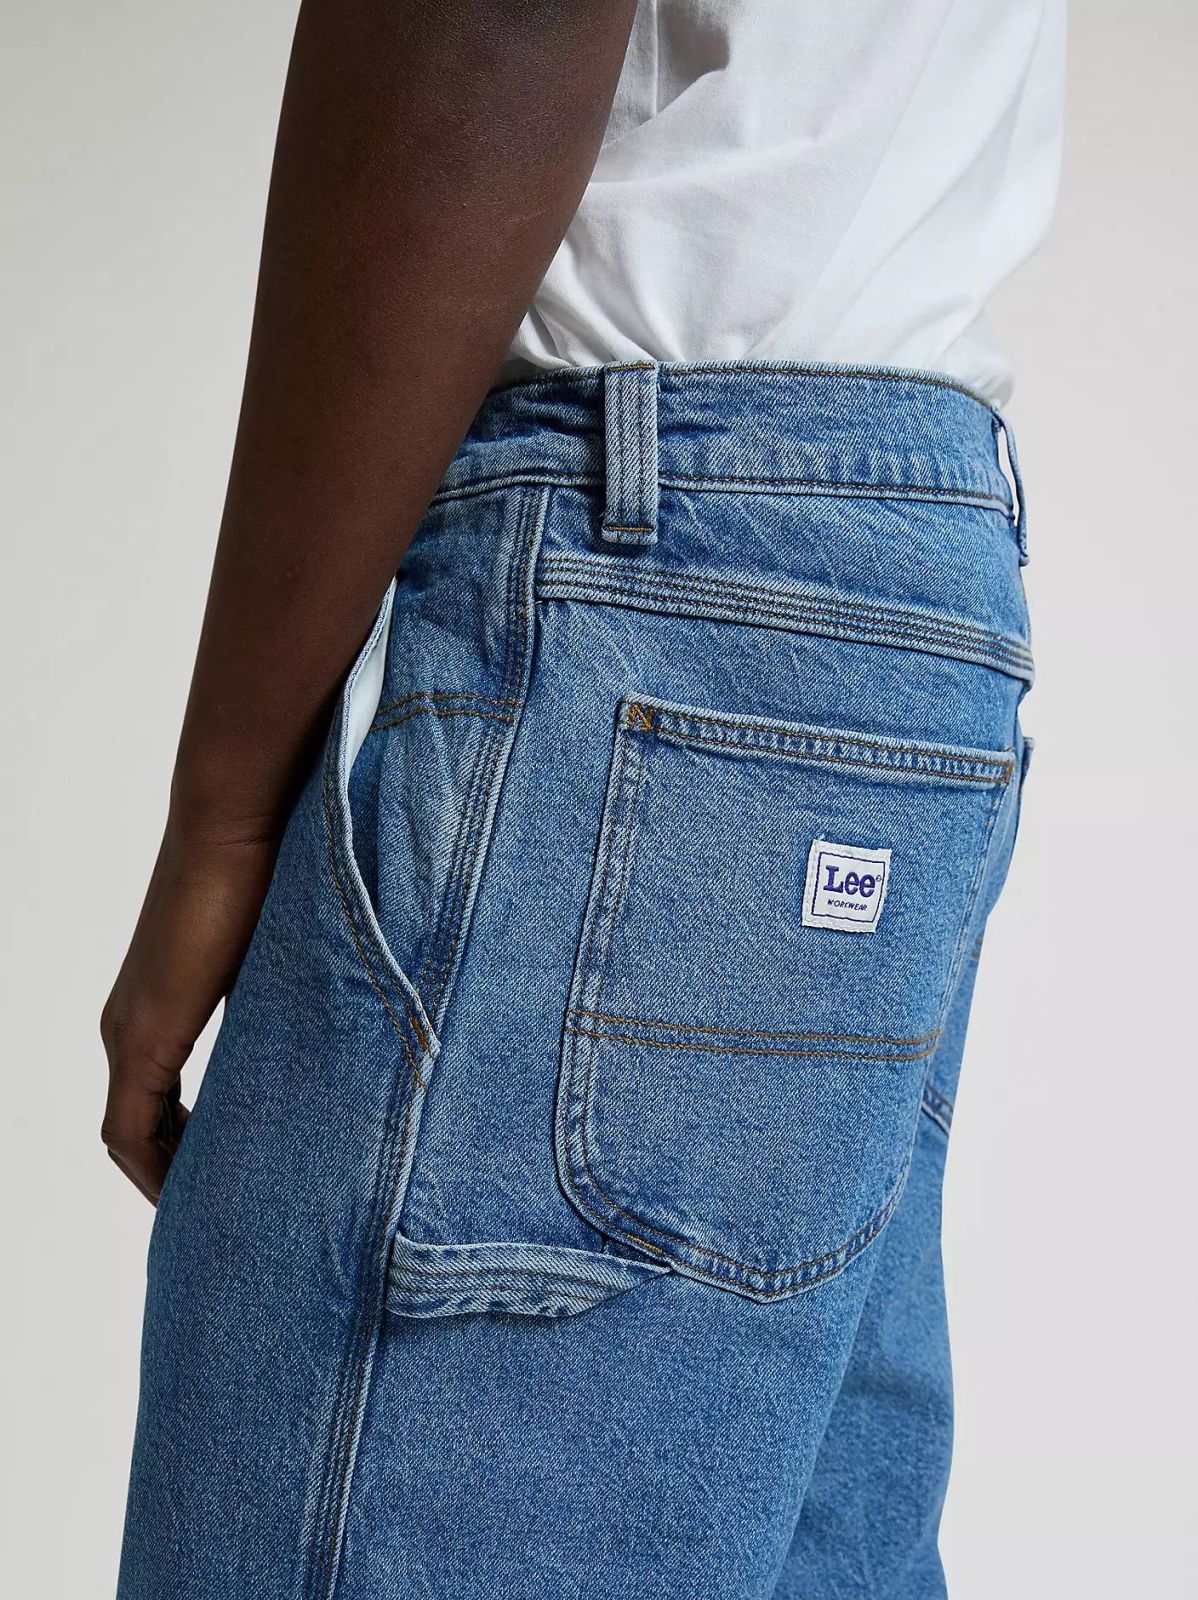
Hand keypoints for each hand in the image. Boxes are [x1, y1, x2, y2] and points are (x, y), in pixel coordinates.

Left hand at [100, 818, 279, 1202]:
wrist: (237, 823)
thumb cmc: (269, 870)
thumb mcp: (280, 961)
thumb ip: (285, 1007)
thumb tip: (335, 1036)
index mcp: (156, 1007)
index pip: (153, 1106)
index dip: (182, 1150)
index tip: (226, 1178)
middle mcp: (126, 1025)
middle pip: (137, 1129)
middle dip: (175, 1173)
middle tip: (225, 1210)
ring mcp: (127, 1031)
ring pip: (130, 1135)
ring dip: (166, 1176)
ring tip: (216, 1211)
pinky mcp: (138, 1036)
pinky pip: (130, 1130)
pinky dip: (154, 1166)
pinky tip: (195, 1191)